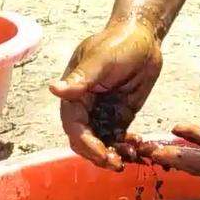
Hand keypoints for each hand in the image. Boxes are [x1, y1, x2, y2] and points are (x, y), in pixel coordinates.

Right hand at [50, 18, 163, 170]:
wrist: (144, 36)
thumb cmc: (120, 42)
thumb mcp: (101, 59)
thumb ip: (81, 78)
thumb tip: (54, 89)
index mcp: (75, 93)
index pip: (75, 126)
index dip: (87, 144)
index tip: (104, 155)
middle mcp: (85, 106)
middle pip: (86, 140)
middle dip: (100, 155)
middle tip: (118, 163)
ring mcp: (103, 112)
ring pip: (102, 142)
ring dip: (114, 153)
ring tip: (133, 154)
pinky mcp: (120, 115)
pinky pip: (119, 137)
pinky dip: (126, 146)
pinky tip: (139, 146)